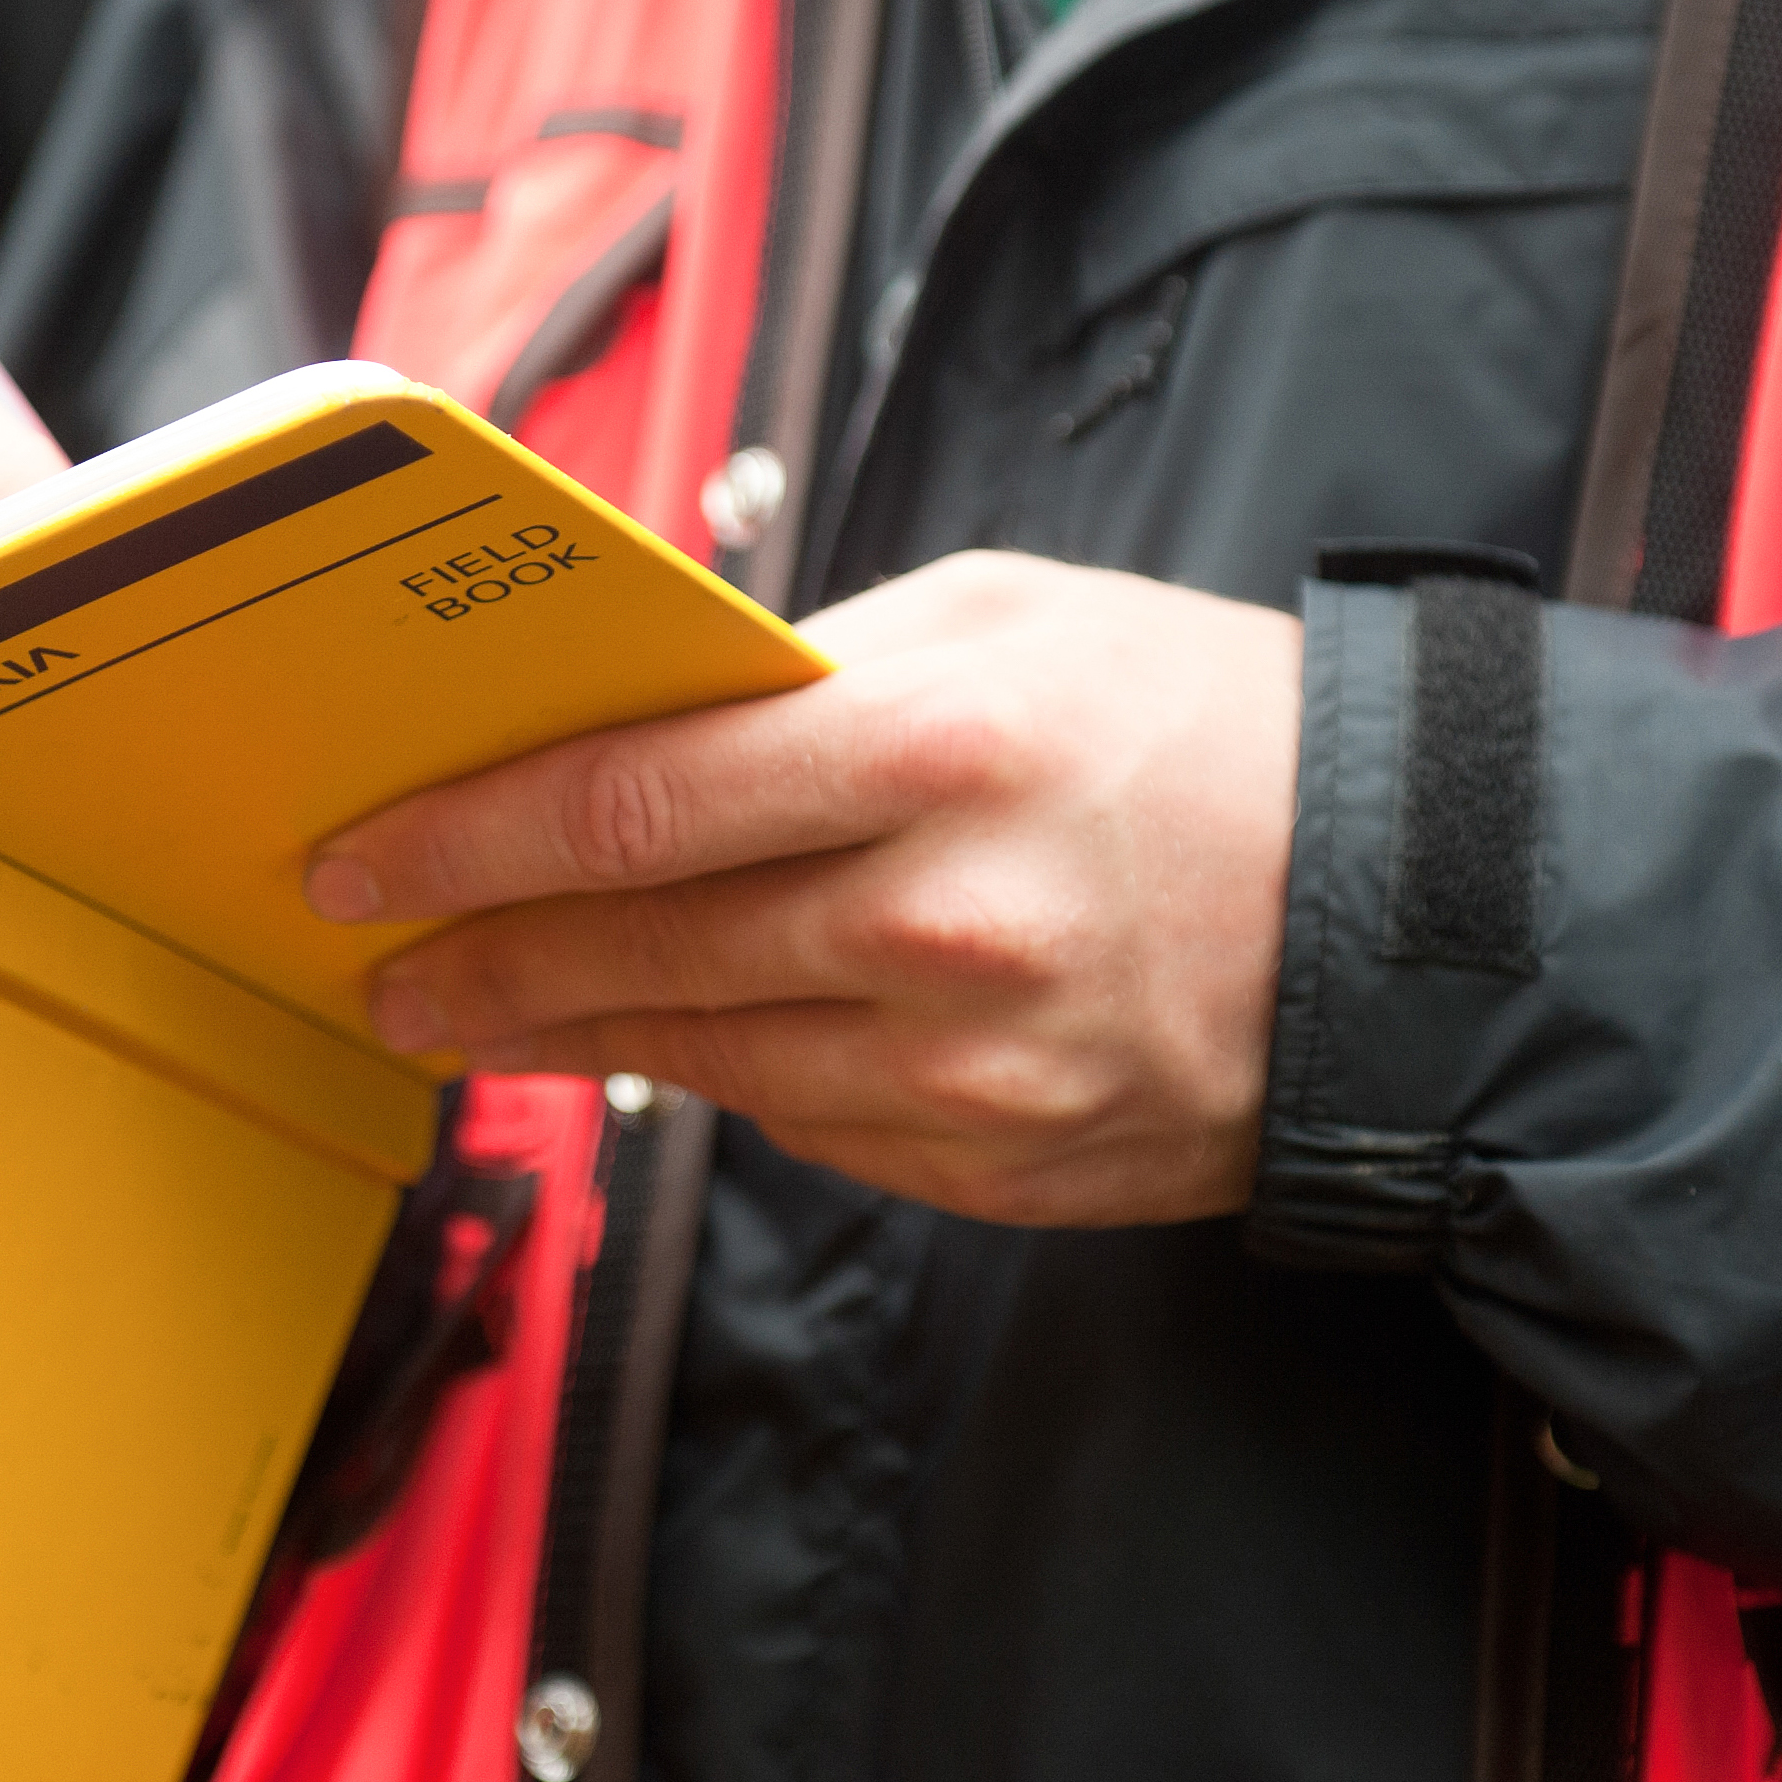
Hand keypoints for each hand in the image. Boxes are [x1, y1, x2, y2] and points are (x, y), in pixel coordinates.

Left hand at [310, 551, 1301, 1228]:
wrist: (1418, 923)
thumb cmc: (1208, 735)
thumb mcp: (1013, 617)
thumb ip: (815, 663)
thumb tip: (638, 710)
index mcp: (930, 749)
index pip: (625, 803)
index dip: (465, 837)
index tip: (363, 856)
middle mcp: (933, 924)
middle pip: (632, 952)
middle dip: (477, 962)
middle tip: (380, 968)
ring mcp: (962, 1068)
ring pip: (697, 1059)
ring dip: (566, 1039)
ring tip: (476, 1012)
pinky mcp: (988, 1164)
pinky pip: (803, 1122)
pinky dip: (724, 1078)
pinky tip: (669, 1045)